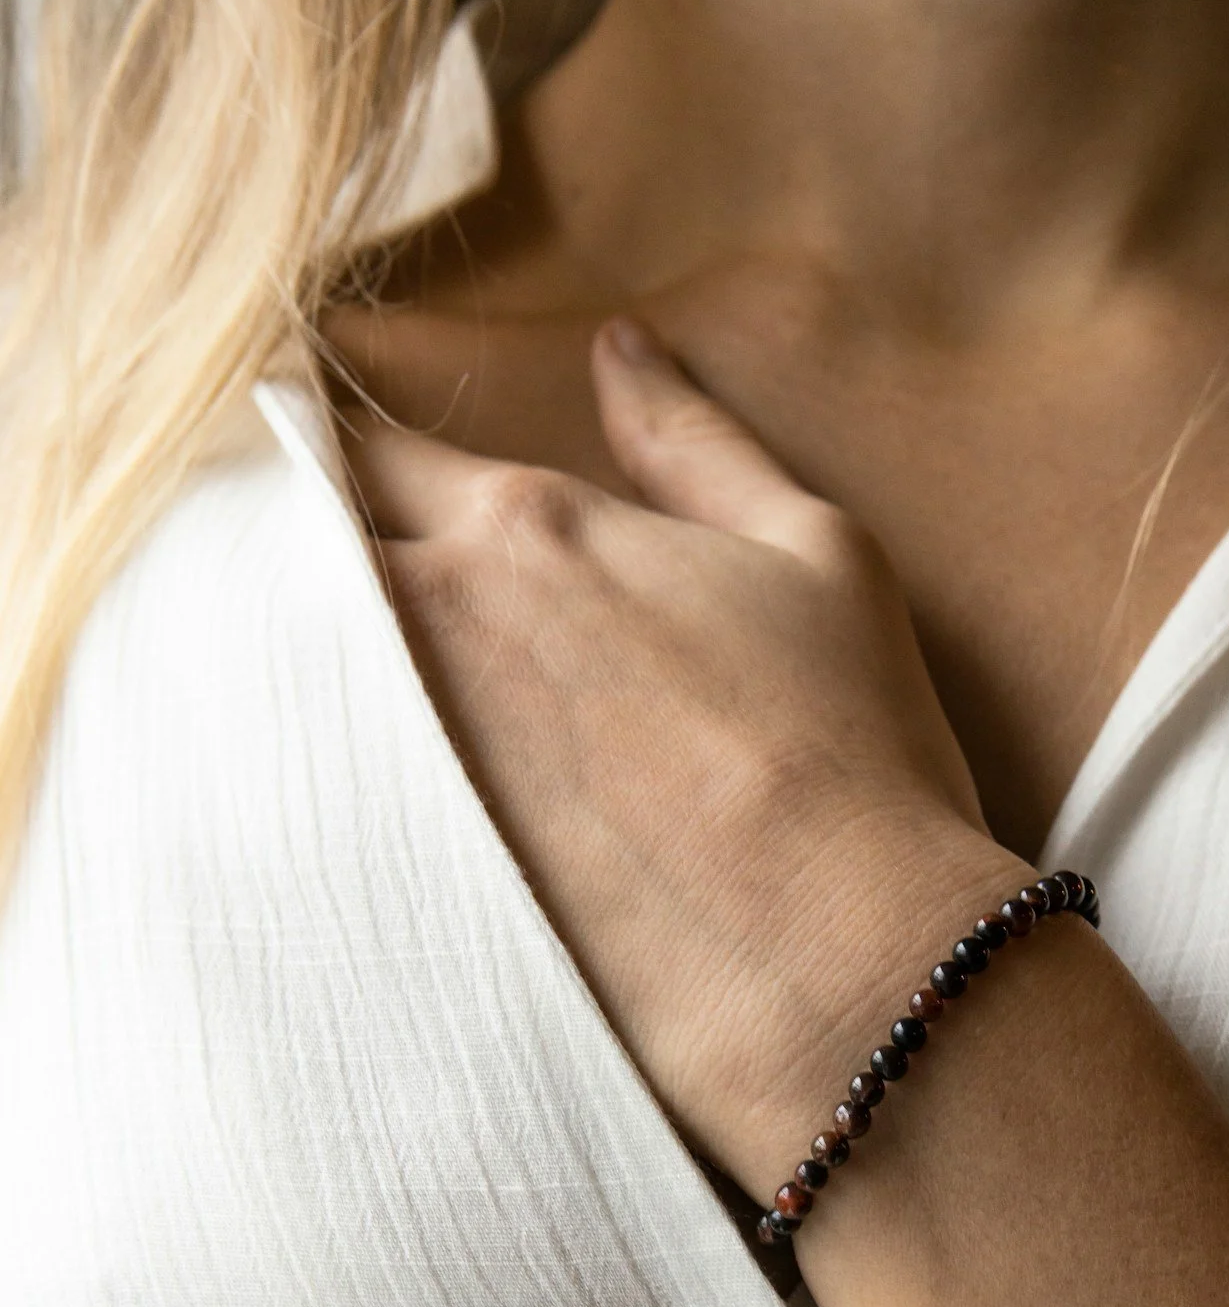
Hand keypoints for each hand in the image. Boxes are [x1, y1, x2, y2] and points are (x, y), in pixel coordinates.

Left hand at [344, 320, 1025, 1193]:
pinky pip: (326, 800)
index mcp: (525, 530)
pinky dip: (335, 783)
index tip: (356, 475)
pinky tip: (375, 809)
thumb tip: (619, 346)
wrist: (842, 959)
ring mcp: (406, 760)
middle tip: (337, 590)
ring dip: (314, 671)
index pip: (372, 449)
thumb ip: (695, 442)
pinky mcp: (405, 875)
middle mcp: (436, 629)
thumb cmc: (854, 749)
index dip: (353, 455)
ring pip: (296, 680)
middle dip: (307, 557)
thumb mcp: (815, 552)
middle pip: (302, 561)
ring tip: (354, 700)